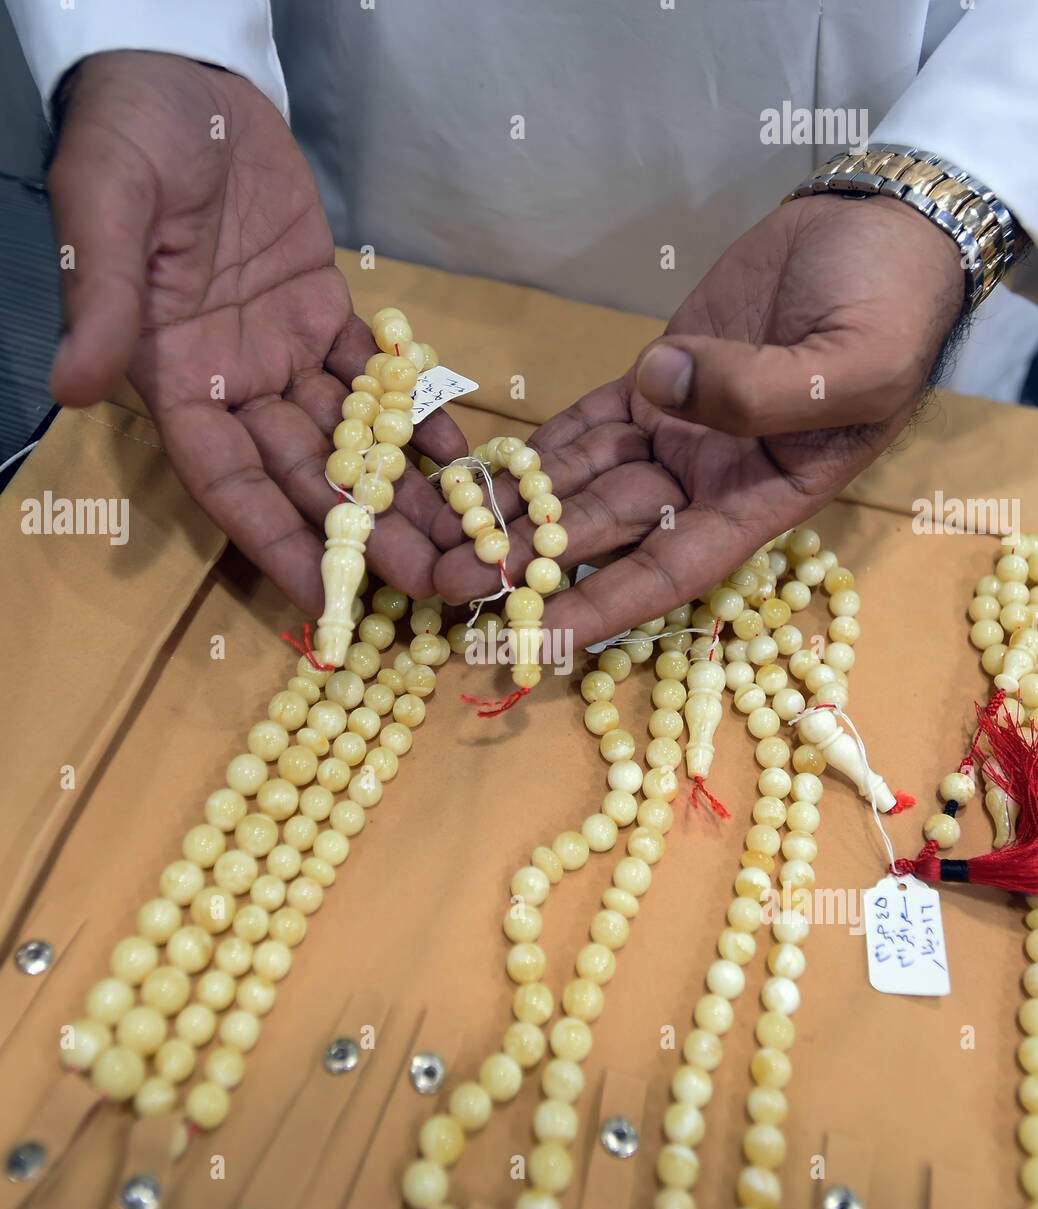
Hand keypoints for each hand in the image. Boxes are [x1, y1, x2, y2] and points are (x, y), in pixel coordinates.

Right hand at [47, 51, 464, 611]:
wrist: (180, 73)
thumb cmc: (127, 138)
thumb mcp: (103, 213)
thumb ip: (103, 304)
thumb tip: (74, 388)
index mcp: (175, 380)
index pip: (230, 486)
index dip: (278, 546)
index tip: (330, 602)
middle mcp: (232, 383)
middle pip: (309, 480)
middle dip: (370, 538)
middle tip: (436, 586)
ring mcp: (282, 353)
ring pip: (352, 443)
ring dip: (406, 495)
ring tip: (466, 543)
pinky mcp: (324, 314)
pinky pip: (377, 380)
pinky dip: (415, 418)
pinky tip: (459, 458)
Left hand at [429, 195, 963, 645]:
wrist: (883, 231)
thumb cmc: (892, 307)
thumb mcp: (852, 363)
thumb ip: (761, 389)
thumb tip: (662, 388)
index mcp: (764, 497)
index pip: (669, 571)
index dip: (602, 608)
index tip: (535, 638)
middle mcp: (710, 479)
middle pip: (606, 534)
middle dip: (530, 562)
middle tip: (449, 584)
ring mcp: (677, 430)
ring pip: (581, 484)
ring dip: (515, 511)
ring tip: (438, 537)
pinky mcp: (653, 380)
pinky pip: (583, 426)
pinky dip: (534, 451)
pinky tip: (477, 475)